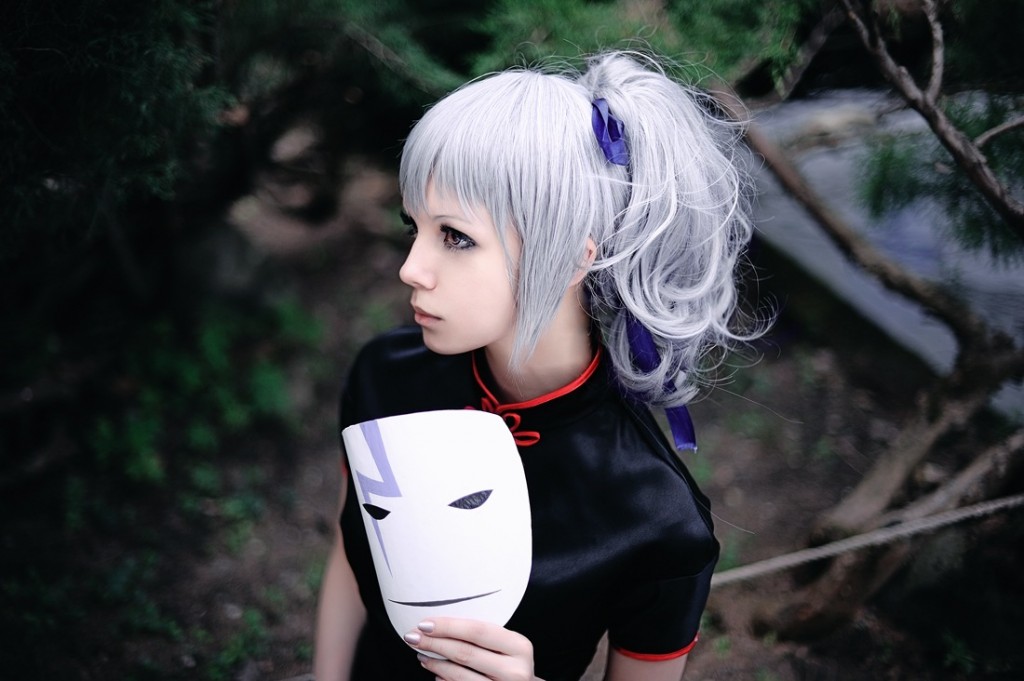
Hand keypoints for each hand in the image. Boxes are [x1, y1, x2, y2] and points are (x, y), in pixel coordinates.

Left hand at [403, 617, 536, 680]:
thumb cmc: (511, 663)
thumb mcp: (508, 645)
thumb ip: (486, 635)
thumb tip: (442, 623)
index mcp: (519, 646)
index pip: (478, 631)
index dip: (448, 626)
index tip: (425, 623)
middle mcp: (515, 671)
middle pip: (465, 652)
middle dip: (435, 643)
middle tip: (414, 637)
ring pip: (459, 675)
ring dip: (435, 664)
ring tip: (422, 654)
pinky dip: (444, 680)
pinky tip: (436, 673)